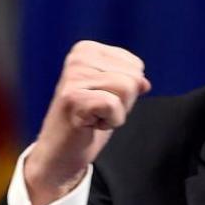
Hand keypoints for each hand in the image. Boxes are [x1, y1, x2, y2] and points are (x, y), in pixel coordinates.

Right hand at [24, 41, 150, 204]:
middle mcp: (78, 58)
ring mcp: (73, 77)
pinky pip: (114, 105)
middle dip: (124, 102)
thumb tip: (144, 83)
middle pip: (133, 77)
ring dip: (117, 112)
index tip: (102, 101)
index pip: (136, 66)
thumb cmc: (86, 122)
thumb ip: (130, 81)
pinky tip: (90, 124)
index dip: (127, 91)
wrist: (59, 153)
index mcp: (87, 50)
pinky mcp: (72, 98)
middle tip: (97, 111)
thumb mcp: (113, 95)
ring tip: (94, 117)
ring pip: (127, 88)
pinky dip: (111, 121)